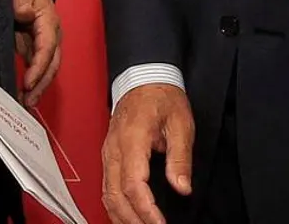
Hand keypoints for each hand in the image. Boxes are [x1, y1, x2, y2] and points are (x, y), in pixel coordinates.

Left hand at [12, 0, 61, 107]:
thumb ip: (21, 4)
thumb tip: (25, 15)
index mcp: (49, 22)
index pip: (47, 48)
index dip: (39, 67)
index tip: (28, 82)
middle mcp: (51, 35)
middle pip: (52, 64)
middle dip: (42, 84)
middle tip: (29, 100)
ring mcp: (45, 43)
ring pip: (47, 68)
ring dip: (38, 86)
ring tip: (27, 102)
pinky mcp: (35, 47)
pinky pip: (37, 66)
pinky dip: (33, 80)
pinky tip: (24, 92)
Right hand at [102, 83, 193, 223]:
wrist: (144, 78)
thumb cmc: (162, 97)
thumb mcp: (181, 124)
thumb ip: (180, 158)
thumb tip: (182, 187)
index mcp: (132, 139)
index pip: (133, 183)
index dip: (145, 208)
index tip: (159, 223)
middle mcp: (114, 149)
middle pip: (115, 194)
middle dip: (133, 219)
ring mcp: (108, 153)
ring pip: (107, 194)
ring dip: (122, 216)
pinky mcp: (109, 156)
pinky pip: (107, 187)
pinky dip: (115, 206)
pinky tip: (127, 217)